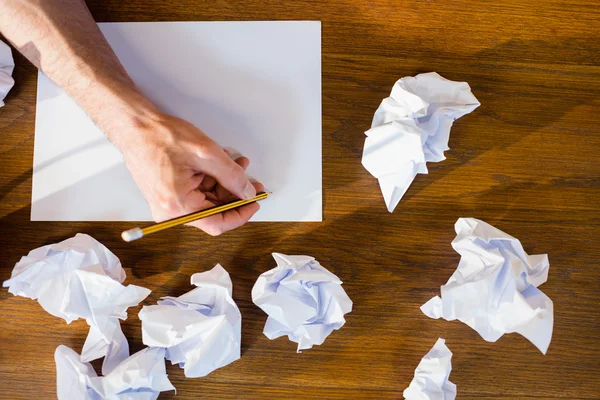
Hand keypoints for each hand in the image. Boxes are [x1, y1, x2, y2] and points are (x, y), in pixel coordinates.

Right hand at [117, 111, 262, 235]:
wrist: (134, 127)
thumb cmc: (161, 137)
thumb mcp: (206, 154)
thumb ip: (231, 176)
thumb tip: (247, 192)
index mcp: (178, 206)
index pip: (217, 224)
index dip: (241, 214)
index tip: (254, 203)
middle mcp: (170, 211)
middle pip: (213, 212)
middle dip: (234, 194)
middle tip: (252, 183)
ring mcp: (167, 204)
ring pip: (206, 201)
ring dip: (224, 184)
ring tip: (238, 165)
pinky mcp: (167, 194)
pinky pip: (195, 193)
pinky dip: (211, 180)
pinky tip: (221, 165)